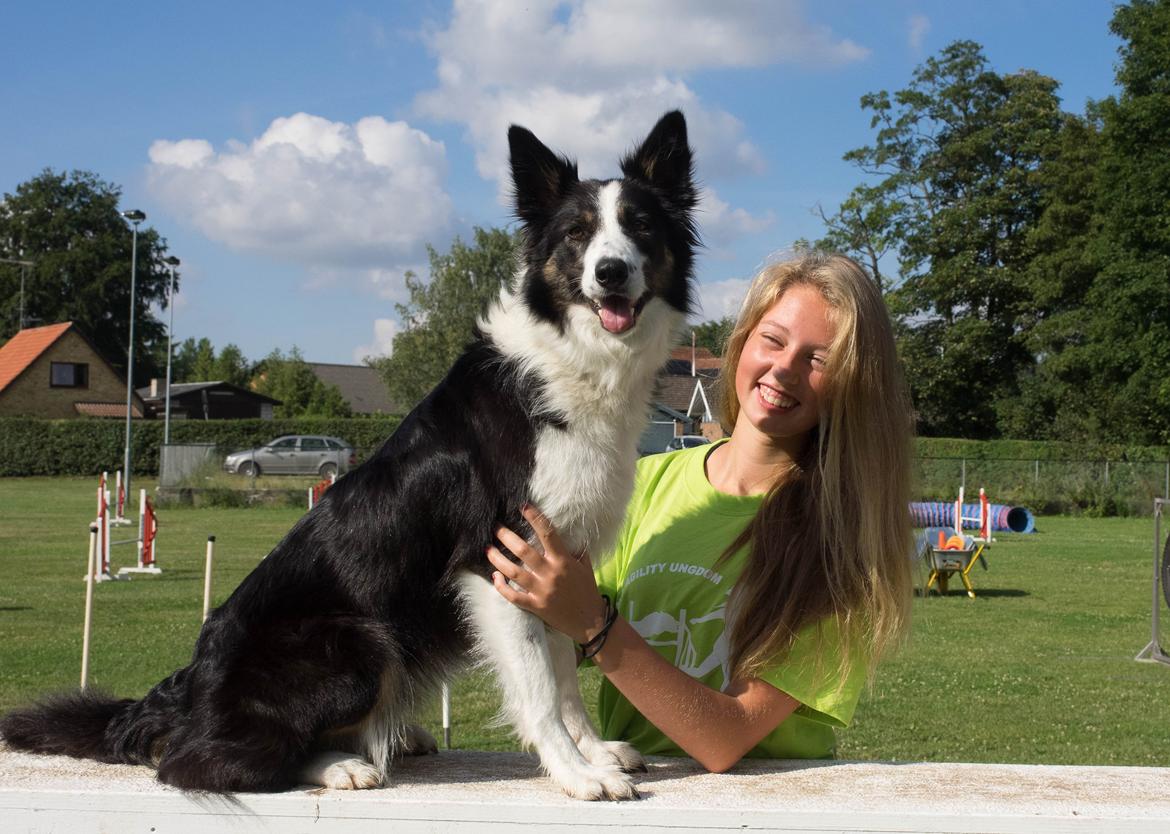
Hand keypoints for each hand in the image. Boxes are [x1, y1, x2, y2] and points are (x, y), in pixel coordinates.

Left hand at [486, 504, 608, 644]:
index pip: (548, 534)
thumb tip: (570, 532)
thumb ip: (576, 549)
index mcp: (563, 561)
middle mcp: (550, 573)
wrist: (591, 622)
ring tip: (488, 549)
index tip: (523, 507)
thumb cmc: (587, 590)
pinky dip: (501, 586)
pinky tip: (494, 577)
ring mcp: (541, 591)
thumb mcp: (585, 566)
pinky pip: (513, 596)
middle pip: (523, 550)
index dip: (535, 518)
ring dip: (497, 559)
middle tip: (496, 528)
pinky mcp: (535, 606)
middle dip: (506, 536)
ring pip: (513, 571)